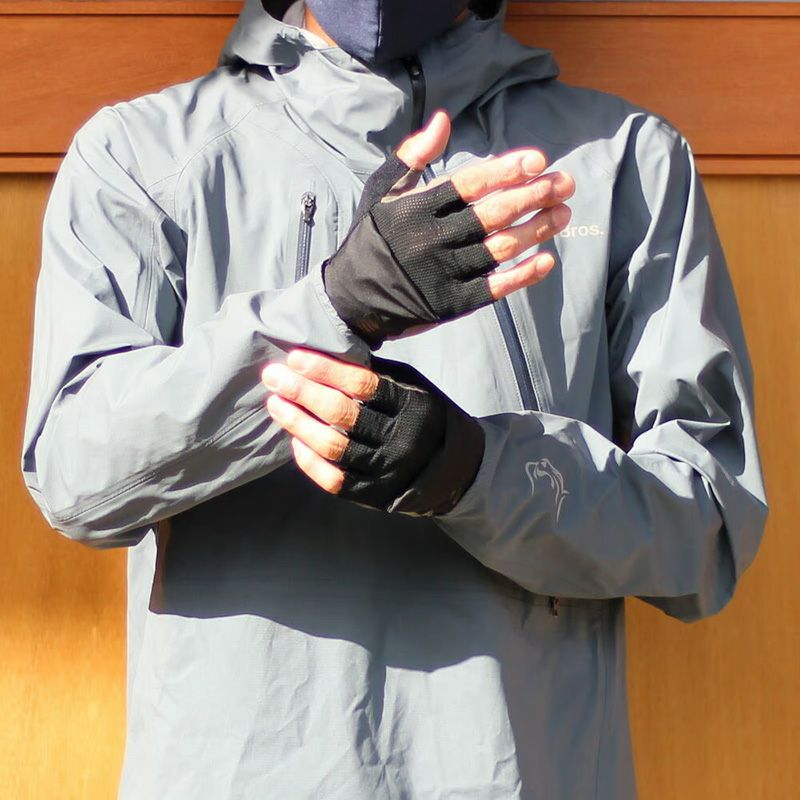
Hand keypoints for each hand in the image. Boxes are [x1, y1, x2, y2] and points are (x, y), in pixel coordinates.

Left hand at [262, 349, 484, 514]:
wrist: (452, 467)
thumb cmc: (423, 414)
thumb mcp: (411, 386)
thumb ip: (377, 373)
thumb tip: (327, 352)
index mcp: (412, 405)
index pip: (362, 384)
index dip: (326, 370)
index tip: (296, 357)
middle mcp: (401, 440)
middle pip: (342, 414)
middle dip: (302, 392)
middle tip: (273, 376)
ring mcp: (387, 471)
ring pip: (333, 447)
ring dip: (298, 423)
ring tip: (275, 403)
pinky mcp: (374, 495)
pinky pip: (334, 480)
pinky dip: (309, 460)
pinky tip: (294, 439)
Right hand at [323, 110, 574, 346]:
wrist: (352, 299)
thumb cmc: (371, 239)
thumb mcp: (381, 192)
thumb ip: (412, 156)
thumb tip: (443, 119)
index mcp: (417, 208)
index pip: (471, 184)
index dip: (507, 170)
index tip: (538, 160)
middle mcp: (433, 240)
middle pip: (494, 213)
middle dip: (535, 195)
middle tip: (564, 183)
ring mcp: (445, 273)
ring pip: (501, 248)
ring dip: (537, 229)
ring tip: (563, 213)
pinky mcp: (453, 303)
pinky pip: (495, 288)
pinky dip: (524, 275)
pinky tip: (547, 259)